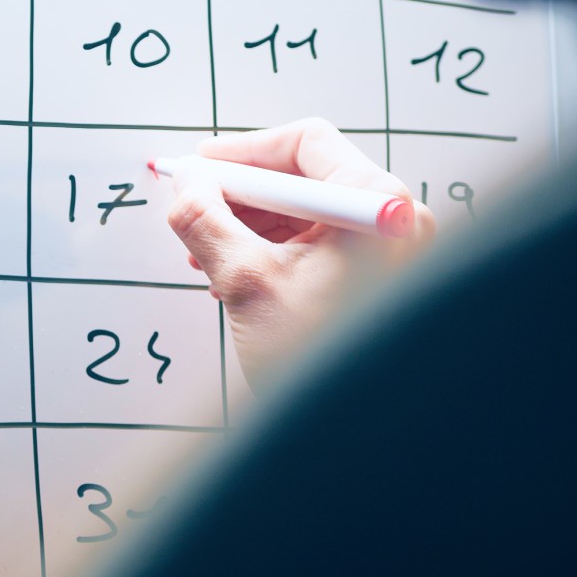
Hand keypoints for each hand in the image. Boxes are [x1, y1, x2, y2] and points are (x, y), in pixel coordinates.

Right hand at [165, 118, 435, 390]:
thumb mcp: (248, 281)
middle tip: (194, 208)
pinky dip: (269, 251)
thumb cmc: (326, 364)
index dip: (242, 152)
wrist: (355, 433)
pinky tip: (230, 275)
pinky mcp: (372, 280)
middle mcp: (393, 221)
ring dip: (248, 225)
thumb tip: (183, 184)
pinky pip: (315, 245)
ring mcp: (386, 252)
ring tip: (205, 254)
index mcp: (378, 206)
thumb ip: (205, 221)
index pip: (306, 143)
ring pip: (304, 214)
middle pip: (304, 178)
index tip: (198, 166)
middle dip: (240, 195)